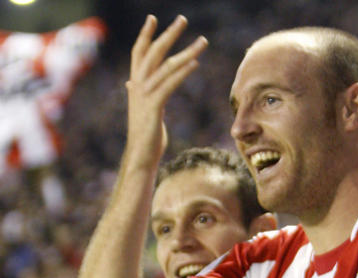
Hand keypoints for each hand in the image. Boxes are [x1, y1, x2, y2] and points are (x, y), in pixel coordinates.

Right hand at [125, 15, 207, 164]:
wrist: (140, 155)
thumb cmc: (145, 135)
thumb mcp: (142, 109)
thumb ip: (138, 94)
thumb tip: (130, 83)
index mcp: (136, 85)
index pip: (139, 53)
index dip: (146, 35)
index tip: (153, 18)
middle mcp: (138, 86)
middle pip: (153, 53)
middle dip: (169, 34)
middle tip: (183, 19)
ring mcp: (145, 96)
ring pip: (167, 67)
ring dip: (187, 52)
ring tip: (203, 41)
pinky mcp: (154, 107)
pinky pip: (170, 85)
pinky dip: (182, 72)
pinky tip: (195, 63)